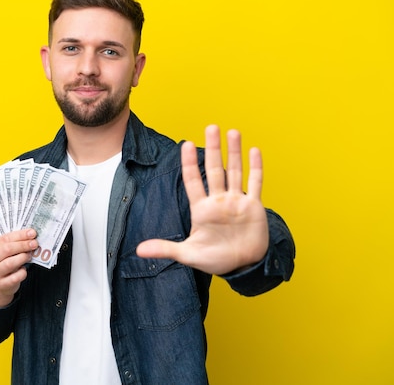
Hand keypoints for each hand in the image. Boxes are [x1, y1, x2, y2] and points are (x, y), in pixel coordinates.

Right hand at [0, 228, 37, 307]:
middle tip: (34, 243)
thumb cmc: (3, 263)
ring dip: (23, 257)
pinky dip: (22, 272)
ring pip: (10, 263)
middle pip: (7, 249)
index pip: (5, 238)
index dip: (20, 235)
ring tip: (29, 255)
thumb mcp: (5, 251)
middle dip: (23, 245)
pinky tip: (23, 269)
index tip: (32, 233)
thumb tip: (31, 235)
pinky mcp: (2, 284)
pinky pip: (15, 277)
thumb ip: (14, 242)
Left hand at [136, 125, 268, 274]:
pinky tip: (254, 151)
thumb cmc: (215, 260)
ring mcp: (236, 202)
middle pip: (215, 169)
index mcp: (201, 209)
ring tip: (232, 132)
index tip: (186, 144)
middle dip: (213, 148)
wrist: (243, 267)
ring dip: (234, 152)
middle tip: (211, 127)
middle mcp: (218, 201)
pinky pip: (255, 183)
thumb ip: (166, 249)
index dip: (190, 163)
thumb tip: (139, 251)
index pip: (193, 181)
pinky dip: (255, 168)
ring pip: (235, 171)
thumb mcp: (188, 254)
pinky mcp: (253, 207)